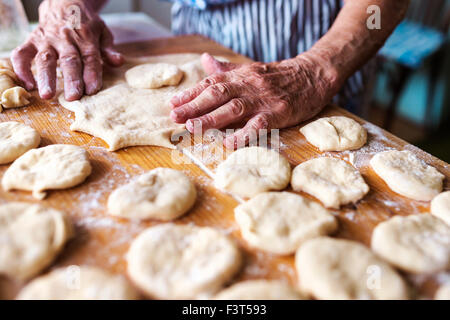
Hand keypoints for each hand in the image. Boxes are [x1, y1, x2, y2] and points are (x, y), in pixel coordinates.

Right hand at [11, 0, 122, 100]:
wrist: (64, 3)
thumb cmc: (85, 25)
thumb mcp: (102, 32)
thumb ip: (108, 49)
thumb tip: (118, 61)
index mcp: (85, 37)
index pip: (90, 57)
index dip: (92, 73)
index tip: (93, 90)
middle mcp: (65, 38)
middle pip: (69, 60)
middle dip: (71, 79)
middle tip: (73, 97)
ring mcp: (47, 39)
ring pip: (45, 59)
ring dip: (45, 77)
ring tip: (47, 95)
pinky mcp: (31, 40)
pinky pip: (22, 54)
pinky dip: (22, 69)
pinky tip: (28, 85)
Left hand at [170, 53, 339, 148]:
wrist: (313, 75)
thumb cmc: (279, 76)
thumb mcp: (252, 69)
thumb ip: (227, 69)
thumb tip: (204, 60)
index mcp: (241, 75)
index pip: (210, 83)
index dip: (191, 93)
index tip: (173, 103)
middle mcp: (249, 85)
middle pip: (217, 94)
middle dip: (194, 106)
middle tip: (174, 117)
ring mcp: (263, 100)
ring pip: (233, 108)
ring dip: (211, 118)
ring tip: (192, 128)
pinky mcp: (278, 113)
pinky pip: (258, 125)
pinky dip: (243, 134)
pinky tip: (229, 143)